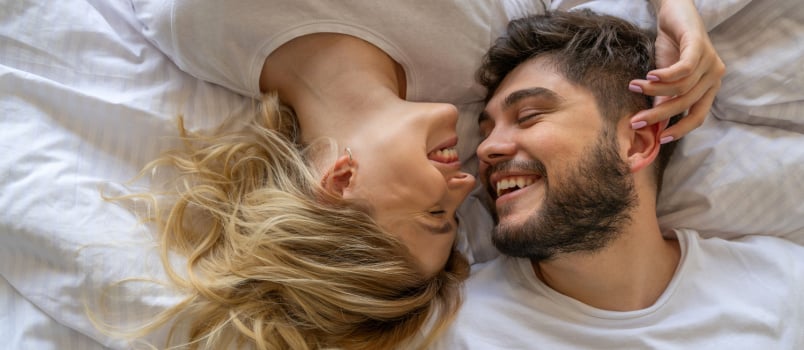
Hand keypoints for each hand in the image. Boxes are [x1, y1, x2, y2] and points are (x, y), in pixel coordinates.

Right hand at [629, 0, 724, 142]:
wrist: (675, 12)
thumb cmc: (671, 46)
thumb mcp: (665, 78)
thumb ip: (663, 100)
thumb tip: (653, 127)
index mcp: (709, 88)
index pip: (698, 116)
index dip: (680, 130)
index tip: (659, 139)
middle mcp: (714, 76)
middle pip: (686, 103)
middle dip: (658, 115)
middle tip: (635, 121)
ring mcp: (710, 61)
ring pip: (682, 87)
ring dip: (654, 91)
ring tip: (634, 87)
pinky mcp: (700, 45)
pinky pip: (685, 68)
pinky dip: (665, 76)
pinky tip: (648, 76)